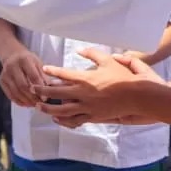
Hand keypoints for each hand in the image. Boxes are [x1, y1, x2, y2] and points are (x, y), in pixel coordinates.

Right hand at [0, 48, 46, 107]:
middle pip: (22, 85)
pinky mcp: (1, 81)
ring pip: (16, 92)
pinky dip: (19, 102)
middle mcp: (12, 66)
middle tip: (40, 103)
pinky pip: (10, 95)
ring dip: (26, 101)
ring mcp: (5, 74)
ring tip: (35, 104)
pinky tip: (27, 104)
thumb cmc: (28, 60)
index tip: (45, 97)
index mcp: (24, 60)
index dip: (39, 88)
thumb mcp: (38, 63)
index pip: (33, 76)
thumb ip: (43, 75)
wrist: (12, 55)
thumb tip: (48, 89)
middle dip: (32, 96)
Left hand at [34, 47, 159, 120]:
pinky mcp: (93, 116)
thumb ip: (92, 54)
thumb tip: (78, 50)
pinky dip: (64, 120)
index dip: (52, 71)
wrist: (137, 96)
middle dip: (43, 91)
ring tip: (39, 106)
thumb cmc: (123, 76)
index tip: (44, 69)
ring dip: (49, 108)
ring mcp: (88, 107)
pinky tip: (57, 118)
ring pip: (62, 110)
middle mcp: (83, 94)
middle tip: (32, 89)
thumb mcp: (108, 60)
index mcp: (86, 78)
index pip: (64, 74)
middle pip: (57, 93)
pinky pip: (75, 120)